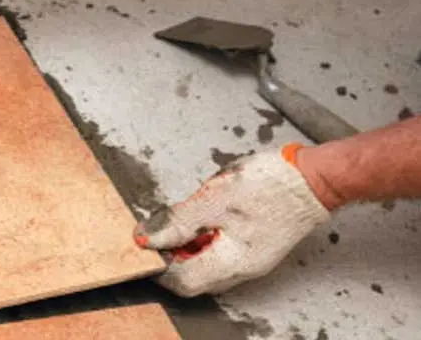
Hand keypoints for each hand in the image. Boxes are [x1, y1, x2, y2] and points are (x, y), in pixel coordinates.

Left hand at [133, 144, 330, 296]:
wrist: (313, 176)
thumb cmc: (270, 184)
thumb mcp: (213, 198)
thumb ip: (177, 221)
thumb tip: (147, 237)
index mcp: (232, 262)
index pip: (182, 280)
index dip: (159, 264)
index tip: (145, 244)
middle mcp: (242, 269)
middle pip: (194, 277)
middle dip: (172, 256)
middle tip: (160, 230)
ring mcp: (251, 260)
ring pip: (206, 266)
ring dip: (187, 248)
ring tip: (181, 221)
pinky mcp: (255, 248)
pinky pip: (220, 254)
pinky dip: (204, 241)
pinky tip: (202, 219)